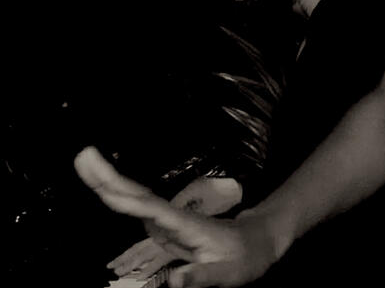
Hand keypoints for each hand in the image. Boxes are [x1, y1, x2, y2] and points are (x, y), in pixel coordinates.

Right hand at [76, 147, 281, 287]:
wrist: (257, 243)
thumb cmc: (245, 258)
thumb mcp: (227, 273)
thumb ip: (201, 277)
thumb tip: (173, 282)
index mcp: (185, 225)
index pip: (151, 210)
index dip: (127, 198)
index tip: (105, 187)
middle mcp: (173, 218)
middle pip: (137, 195)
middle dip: (110, 177)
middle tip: (83, 155)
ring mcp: (168, 220)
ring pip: (135, 198)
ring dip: (109, 182)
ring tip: (85, 162)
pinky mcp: (165, 226)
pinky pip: (137, 209)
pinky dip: (119, 197)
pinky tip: (106, 189)